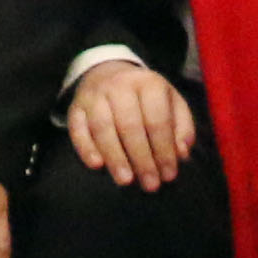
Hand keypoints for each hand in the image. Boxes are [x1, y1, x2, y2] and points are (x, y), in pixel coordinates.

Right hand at [64, 54, 195, 190]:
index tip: (169, 175)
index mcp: (148, 83)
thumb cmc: (145, 97)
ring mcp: (94, 95)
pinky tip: (97, 165)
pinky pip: (77, 129)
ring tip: (126, 180)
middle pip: (130, 126)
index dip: (164, 150)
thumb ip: (182, 128)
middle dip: (141, 159)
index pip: (157, 120)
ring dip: (115, 157)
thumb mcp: (172, 103)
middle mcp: (119, 86)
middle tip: (150, 184)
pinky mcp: (76, 107)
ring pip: (102, 128)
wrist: (108, 72)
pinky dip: (85, 148)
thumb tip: (182, 154)